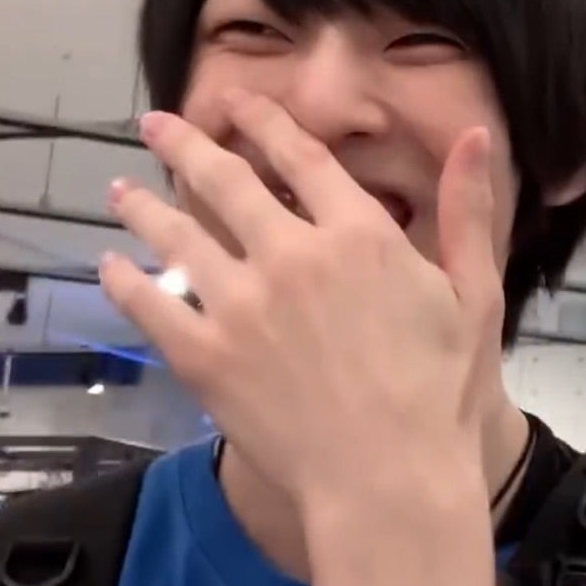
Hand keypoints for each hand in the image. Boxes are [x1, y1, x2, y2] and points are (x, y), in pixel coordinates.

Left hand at [100, 89, 502, 516]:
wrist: (389, 485)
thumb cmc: (440, 393)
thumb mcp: (476, 295)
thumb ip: (469, 211)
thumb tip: (474, 132)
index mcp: (358, 235)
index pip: (302, 157)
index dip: (266, 122)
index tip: (238, 101)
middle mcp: (291, 255)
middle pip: (225, 181)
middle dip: (186, 144)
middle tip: (155, 123)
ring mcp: (241, 305)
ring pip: (178, 236)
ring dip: (143, 206)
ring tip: (118, 188)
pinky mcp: (205, 357)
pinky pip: (152, 307)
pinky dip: (125, 283)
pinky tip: (109, 266)